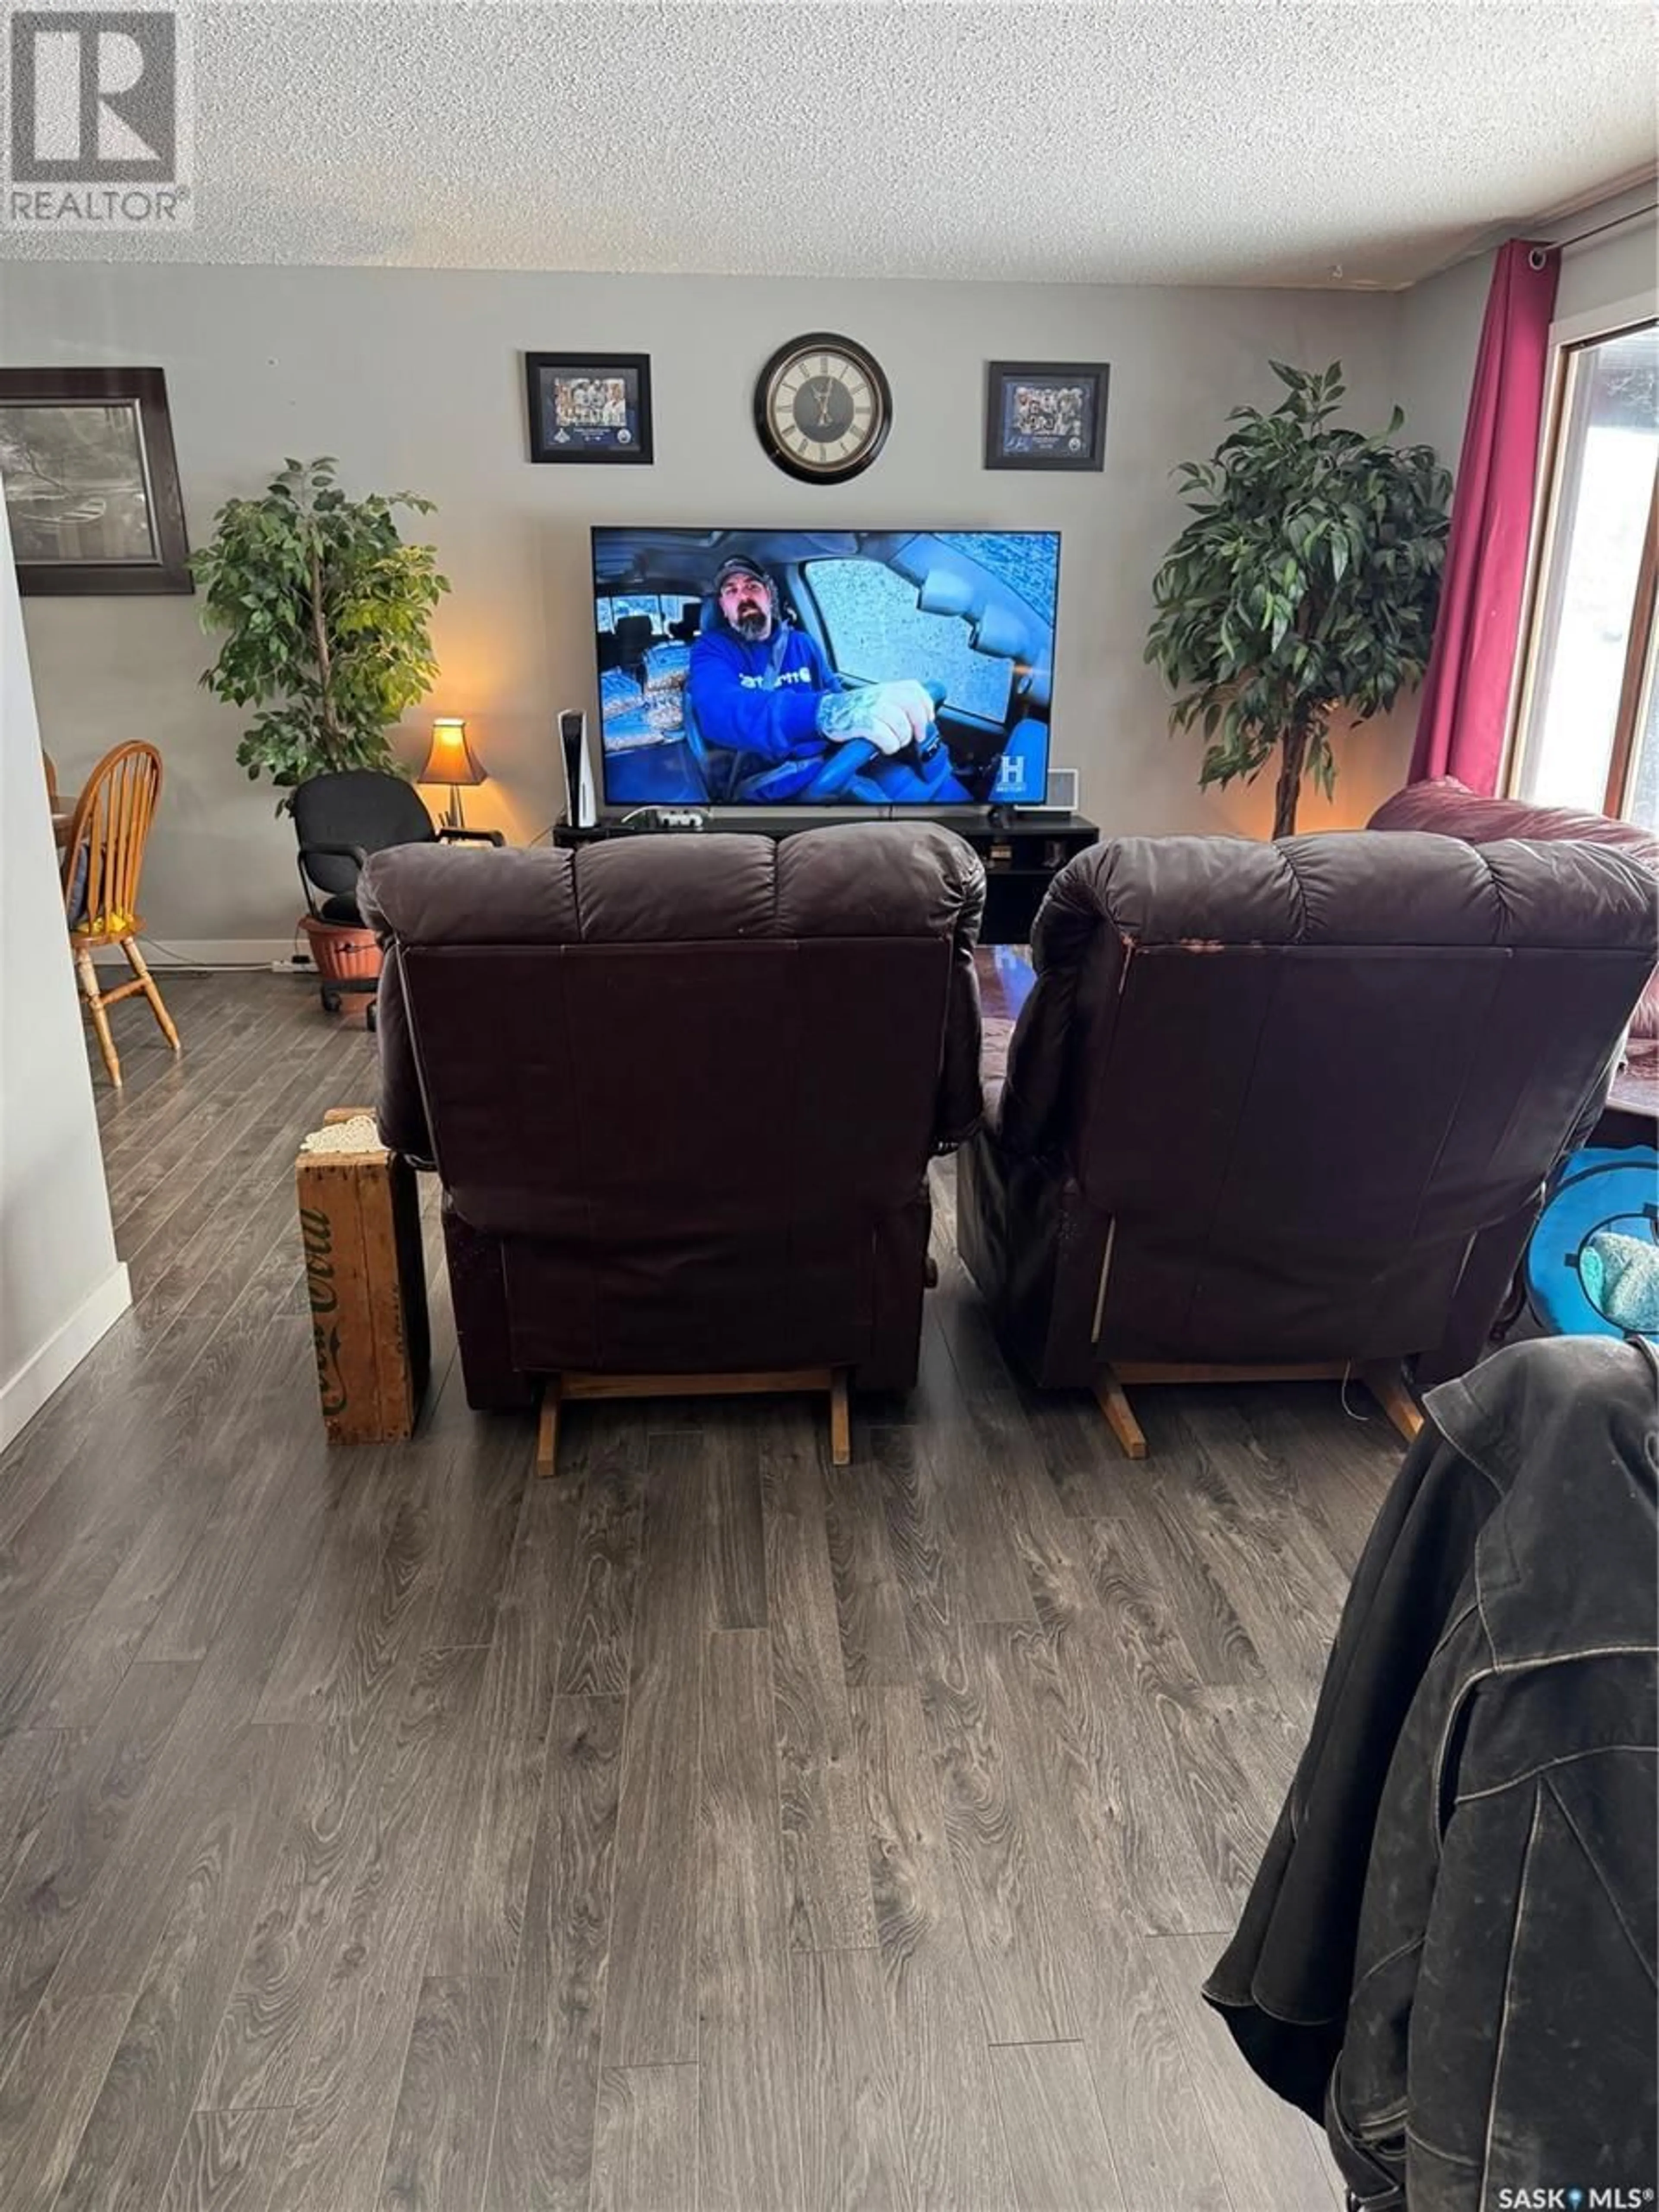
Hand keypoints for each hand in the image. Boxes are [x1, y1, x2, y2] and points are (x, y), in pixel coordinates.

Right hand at [816, 680, 933, 754]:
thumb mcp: (879, 698)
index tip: (928, 720)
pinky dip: (889, 745)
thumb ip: (900, 702)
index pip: (915, 690)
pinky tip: (884, 746)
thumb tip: (923, 718)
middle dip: (919, 726)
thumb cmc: (855, 709)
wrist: (827, 712)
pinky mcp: (862, 722)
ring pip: (901, 726)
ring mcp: (872, 707)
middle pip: (913, 708)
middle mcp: (882, 694)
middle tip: (916, 737)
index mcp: (888, 687)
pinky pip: (886, 737)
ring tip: (894, 742)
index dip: (926, 707)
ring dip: (901, 739)